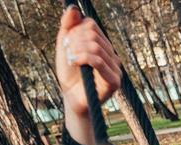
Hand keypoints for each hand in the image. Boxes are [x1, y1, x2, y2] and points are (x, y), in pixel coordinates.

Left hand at [56, 6, 121, 144]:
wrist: (72, 99)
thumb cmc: (70, 75)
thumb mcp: (65, 47)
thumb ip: (68, 26)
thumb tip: (73, 7)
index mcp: (103, 46)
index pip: (91, 25)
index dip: (75, 30)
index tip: (66, 43)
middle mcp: (112, 55)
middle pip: (93, 34)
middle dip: (74, 41)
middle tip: (67, 53)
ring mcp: (115, 68)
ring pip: (95, 46)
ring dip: (76, 51)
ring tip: (70, 60)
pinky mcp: (114, 81)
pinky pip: (98, 60)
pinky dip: (82, 58)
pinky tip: (74, 63)